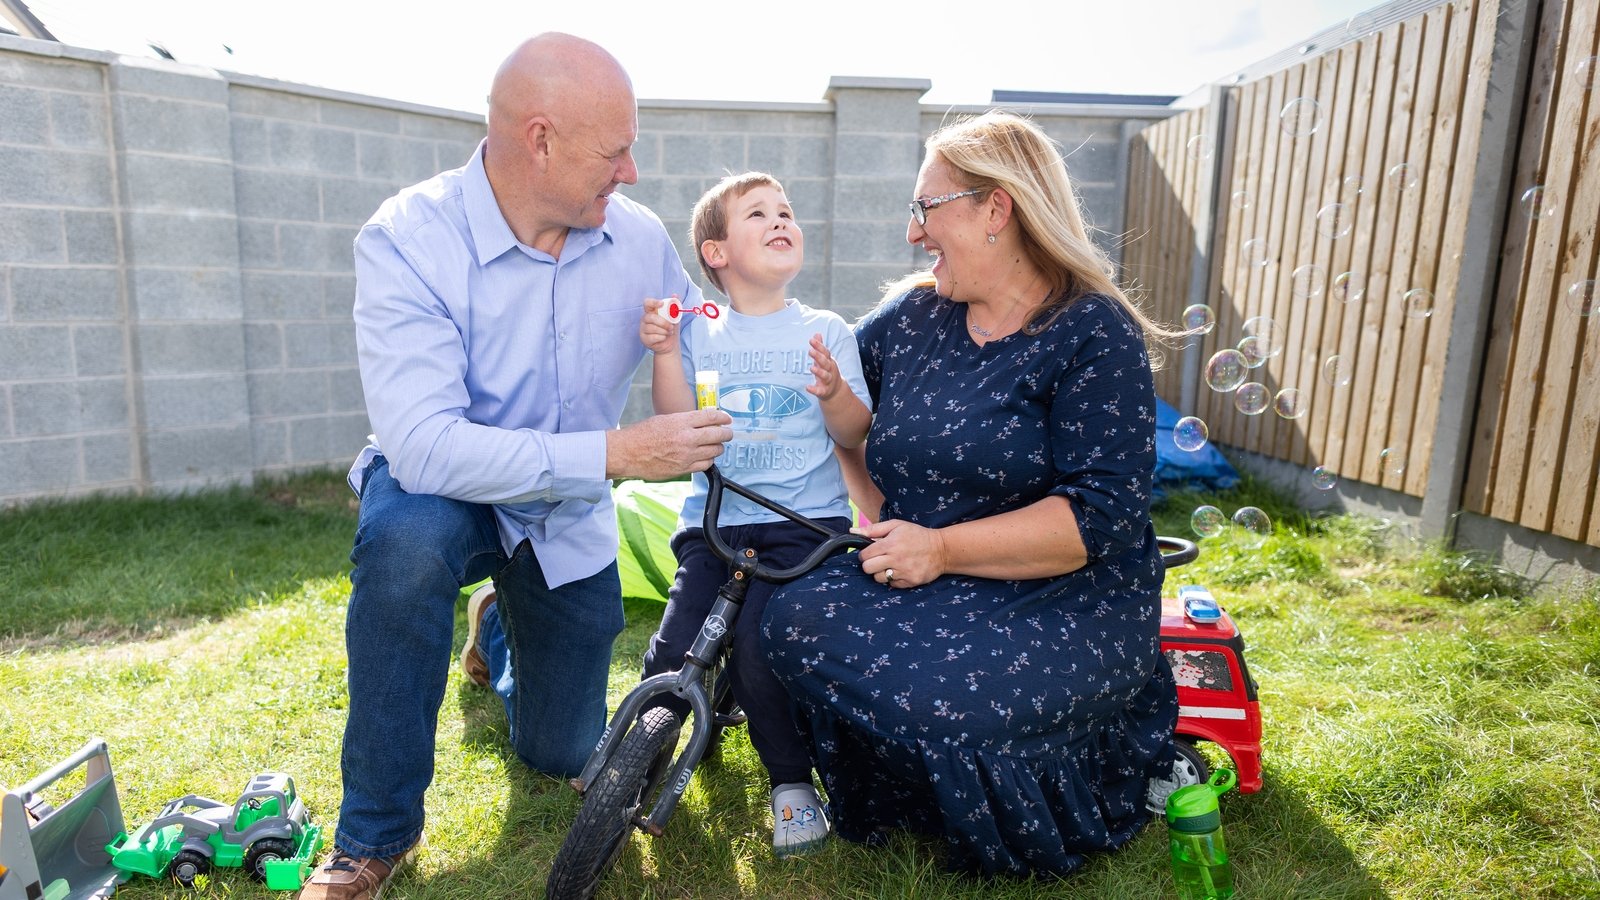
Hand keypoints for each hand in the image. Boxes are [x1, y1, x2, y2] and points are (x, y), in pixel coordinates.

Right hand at [606, 408, 731, 479]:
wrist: (627, 452)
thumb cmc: (643, 434)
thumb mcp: (665, 419)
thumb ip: (685, 420)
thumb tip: (704, 422)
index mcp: (681, 421)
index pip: (712, 417)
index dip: (723, 418)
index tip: (727, 419)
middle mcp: (686, 438)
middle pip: (718, 435)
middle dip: (726, 433)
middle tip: (727, 433)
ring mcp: (686, 455)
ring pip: (715, 451)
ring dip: (718, 447)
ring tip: (716, 445)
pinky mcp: (683, 469)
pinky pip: (706, 465)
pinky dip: (709, 460)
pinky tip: (705, 457)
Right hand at [640, 297, 678, 354]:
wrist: (671, 344)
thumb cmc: (670, 329)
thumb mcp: (675, 317)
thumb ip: (675, 306)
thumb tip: (675, 295)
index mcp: (651, 311)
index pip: (647, 303)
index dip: (653, 302)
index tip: (661, 304)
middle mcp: (645, 319)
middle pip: (651, 317)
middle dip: (663, 323)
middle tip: (671, 327)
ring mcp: (643, 329)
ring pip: (652, 328)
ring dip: (664, 331)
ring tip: (668, 332)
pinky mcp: (643, 339)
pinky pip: (652, 337)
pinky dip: (661, 338)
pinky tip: (663, 338)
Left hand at [805, 333, 841, 399]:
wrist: (836, 391)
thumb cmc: (828, 372)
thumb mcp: (825, 359)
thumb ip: (820, 347)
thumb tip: (817, 334)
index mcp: (829, 362)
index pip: (825, 352)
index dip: (819, 346)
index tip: (811, 340)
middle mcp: (830, 370)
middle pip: (825, 363)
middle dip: (819, 357)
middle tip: (810, 351)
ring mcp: (828, 381)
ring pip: (825, 376)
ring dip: (819, 372)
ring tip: (811, 368)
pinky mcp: (824, 391)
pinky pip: (820, 390)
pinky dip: (814, 389)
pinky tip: (808, 387)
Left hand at [854, 518, 945, 587]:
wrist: (941, 549)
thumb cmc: (917, 535)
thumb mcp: (896, 525)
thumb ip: (873, 529)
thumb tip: (853, 531)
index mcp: (890, 544)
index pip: (864, 555)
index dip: (864, 554)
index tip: (869, 553)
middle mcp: (895, 559)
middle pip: (868, 569)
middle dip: (869, 564)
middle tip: (877, 560)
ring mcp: (903, 572)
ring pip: (878, 578)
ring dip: (880, 572)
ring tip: (890, 565)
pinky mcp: (910, 581)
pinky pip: (892, 584)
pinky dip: (893, 579)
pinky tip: (900, 570)